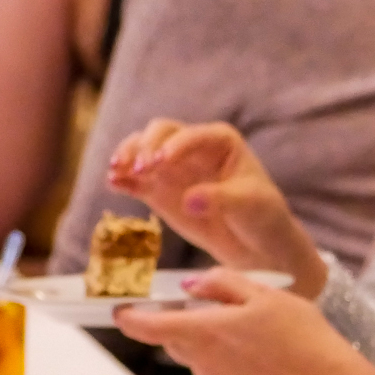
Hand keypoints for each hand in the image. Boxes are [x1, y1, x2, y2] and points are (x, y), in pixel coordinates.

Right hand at [106, 120, 327, 295]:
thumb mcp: (248, 205)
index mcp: (220, 141)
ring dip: (127, 156)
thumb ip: (220, 199)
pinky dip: (123, 179)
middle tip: (141, 168)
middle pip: (160, 131)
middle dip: (146, 145)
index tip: (161, 162)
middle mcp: (192, 146)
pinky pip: (135, 179)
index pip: (191, 135)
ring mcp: (172, 167)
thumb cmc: (260, 215)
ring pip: (141, 149)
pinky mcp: (158, 189)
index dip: (174, 145)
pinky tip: (113, 184)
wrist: (254, 242)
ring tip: (116, 172)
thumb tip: (190, 199)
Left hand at [113, 269, 374, 374]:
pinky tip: (259, 355)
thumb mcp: (265, 294)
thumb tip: (190, 287)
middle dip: (183, 322)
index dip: (128, 316)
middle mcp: (200, 362)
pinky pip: (214, 373)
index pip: (146, 325)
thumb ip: (221, 284)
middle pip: (173, 338)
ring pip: (196, 355)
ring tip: (250, 331)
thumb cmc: (302, 335)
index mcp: (204, 331)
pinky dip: (225, 361)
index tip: (119, 308)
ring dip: (209, 341)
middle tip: (215, 305)